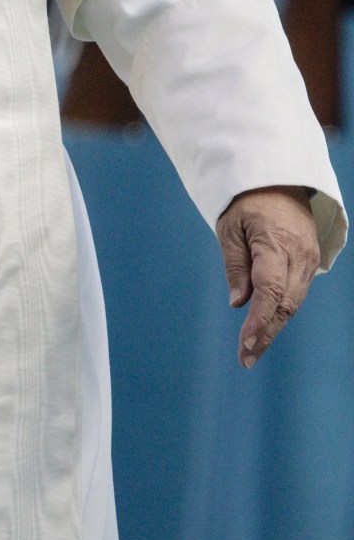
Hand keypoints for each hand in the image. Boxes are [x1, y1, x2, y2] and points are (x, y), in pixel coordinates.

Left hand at [217, 185, 320, 367]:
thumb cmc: (246, 202)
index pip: (270, 290)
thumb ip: (235, 264)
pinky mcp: (310, 262)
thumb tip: (238, 303)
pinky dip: (281, 310)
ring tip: (251, 349)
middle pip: (285, 304)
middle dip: (266, 333)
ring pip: (293, 302)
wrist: (278, 180)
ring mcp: (309, 259)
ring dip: (273, 326)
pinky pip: (296, 292)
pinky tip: (265, 326)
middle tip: (245, 359)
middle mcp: (299, 255)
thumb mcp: (229, 227)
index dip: (259, 321)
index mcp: (276, 243)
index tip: (245, 344)